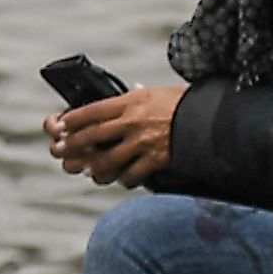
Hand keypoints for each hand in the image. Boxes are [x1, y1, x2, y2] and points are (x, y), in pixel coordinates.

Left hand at [48, 85, 184, 188]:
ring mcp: (143, 142)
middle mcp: (133, 121)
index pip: (92, 110)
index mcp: (131, 102)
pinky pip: (132, 174)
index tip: (60, 125)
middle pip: (92, 135)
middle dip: (72, 145)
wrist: (212, 119)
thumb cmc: (184, 103)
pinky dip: (124, 179)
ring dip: (94, 167)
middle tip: (60, 151)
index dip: (72, 120)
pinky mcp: (156, 159)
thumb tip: (124, 97)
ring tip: (87, 170)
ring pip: (108, 159)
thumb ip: (135, 100)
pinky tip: (121, 179)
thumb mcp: (155, 94)